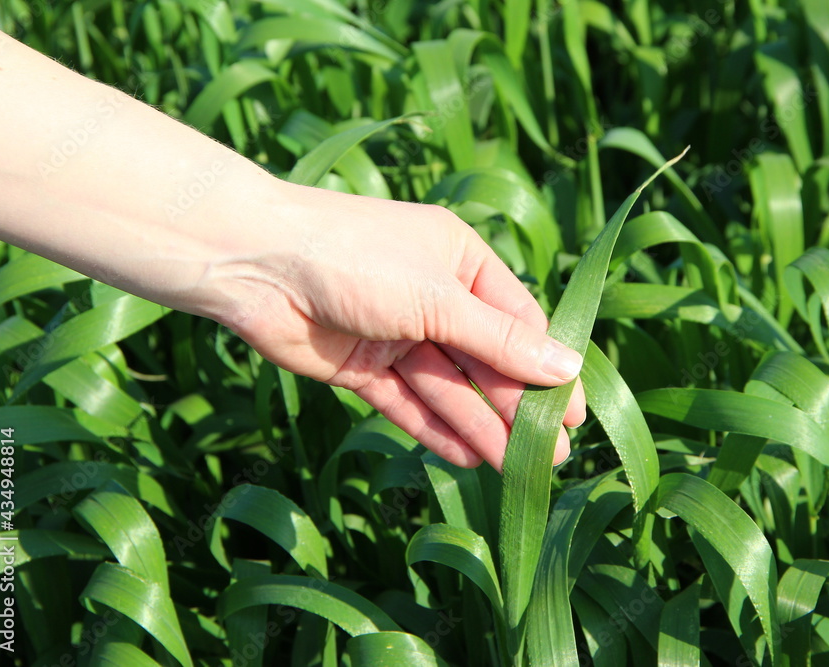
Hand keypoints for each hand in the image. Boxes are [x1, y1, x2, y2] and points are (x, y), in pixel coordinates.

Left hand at [214, 184, 585, 470]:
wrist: (255, 263)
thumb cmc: (358, 258)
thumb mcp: (439, 299)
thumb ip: (499, 341)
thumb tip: (568, 367)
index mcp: (460, 262)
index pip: (516, 322)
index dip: (545, 368)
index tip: (573, 413)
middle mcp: (433, 298)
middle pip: (484, 360)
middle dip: (516, 406)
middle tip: (552, 456)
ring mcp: (397, 335)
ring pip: (448, 388)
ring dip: (482, 427)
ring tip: (517, 469)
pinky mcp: (363, 368)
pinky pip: (408, 404)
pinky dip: (435, 430)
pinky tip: (467, 458)